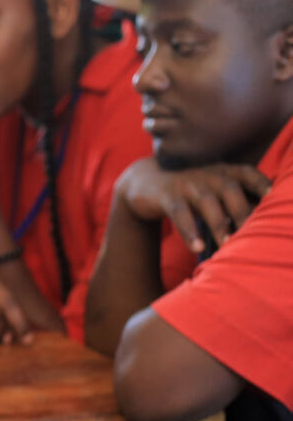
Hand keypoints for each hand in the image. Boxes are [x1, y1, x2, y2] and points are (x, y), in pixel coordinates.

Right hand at [116, 159, 270, 254]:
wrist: (147, 180)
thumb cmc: (192, 190)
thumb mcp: (214, 187)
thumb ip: (238, 199)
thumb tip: (268, 223)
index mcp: (223, 172)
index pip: (247, 173)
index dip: (261, 183)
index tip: (273, 195)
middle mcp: (207, 175)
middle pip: (230, 190)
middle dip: (243, 212)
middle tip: (254, 235)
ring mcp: (186, 184)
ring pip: (206, 203)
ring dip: (219, 225)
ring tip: (227, 247)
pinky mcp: (167, 196)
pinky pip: (179, 213)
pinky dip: (189, 231)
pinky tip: (196, 248)